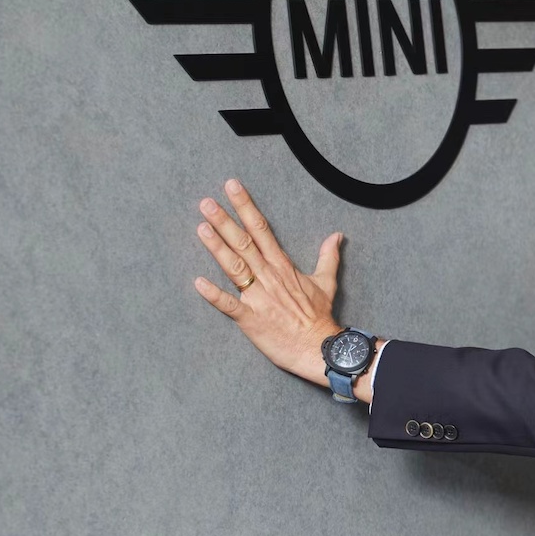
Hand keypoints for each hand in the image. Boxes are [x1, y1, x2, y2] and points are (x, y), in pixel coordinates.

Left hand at [194, 179, 342, 388]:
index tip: (232, 188)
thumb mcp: (326, 281)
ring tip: (201, 227)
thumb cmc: (319, 316)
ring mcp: (258, 297)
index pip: (261, 229)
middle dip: (224, 221)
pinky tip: (198, 282)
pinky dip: (214, 295)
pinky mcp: (250, 319)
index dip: (245, 207)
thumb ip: (328, 256)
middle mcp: (269, 276)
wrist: (319, 347)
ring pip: (235, 267)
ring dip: (217, 247)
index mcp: (283, 266)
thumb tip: (337, 236)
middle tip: (206, 203)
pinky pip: (229, 305)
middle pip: (244, 243)